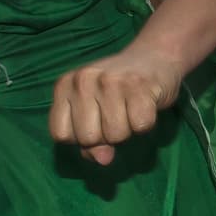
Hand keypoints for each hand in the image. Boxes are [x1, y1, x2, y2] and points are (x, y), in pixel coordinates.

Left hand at [49, 45, 182, 165]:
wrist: (154, 56)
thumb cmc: (118, 90)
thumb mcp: (93, 112)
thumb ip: (89, 141)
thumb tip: (103, 159)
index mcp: (64, 85)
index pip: (61, 135)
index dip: (80, 139)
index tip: (94, 122)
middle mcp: (83, 80)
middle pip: (88, 138)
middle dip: (105, 137)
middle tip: (116, 114)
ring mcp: (111, 81)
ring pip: (115, 136)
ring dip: (127, 130)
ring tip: (130, 108)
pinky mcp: (139, 85)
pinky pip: (140, 126)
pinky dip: (146, 123)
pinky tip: (145, 104)